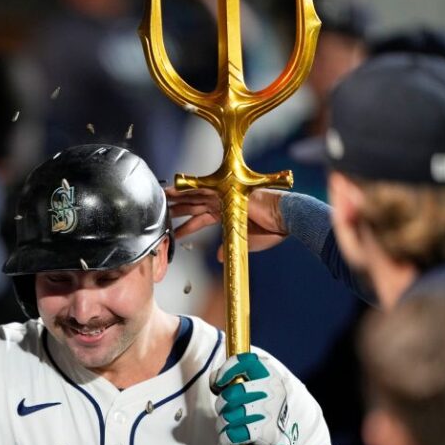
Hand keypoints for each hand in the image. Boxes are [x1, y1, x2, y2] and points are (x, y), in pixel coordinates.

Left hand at [166, 187, 288, 259]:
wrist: (285, 217)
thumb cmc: (273, 229)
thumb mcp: (245, 242)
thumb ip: (228, 246)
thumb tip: (217, 256)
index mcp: (228, 212)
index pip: (200, 219)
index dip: (186, 225)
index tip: (172, 230)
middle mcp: (223, 202)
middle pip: (193, 205)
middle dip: (176, 208)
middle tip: (159, 210)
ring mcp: (223, 195)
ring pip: (194, 195)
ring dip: (177, 198)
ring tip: (160, 199)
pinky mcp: (226, 190)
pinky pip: (202, 188)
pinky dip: (188, 189)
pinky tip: (174, 190)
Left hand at [210, 352, 296, 444]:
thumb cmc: (256, 413)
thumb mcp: (250, 391)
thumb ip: (231, 379)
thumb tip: (216, 381)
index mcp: (271, 376)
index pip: (246, 361)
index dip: (227, 369)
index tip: (219, 384)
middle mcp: (273, 391)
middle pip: (230, 394)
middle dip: (221, 406)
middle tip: (228, 412)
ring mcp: (269, 412)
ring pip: (228, 416)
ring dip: (223, 425)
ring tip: (231, 427)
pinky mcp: (264, 433)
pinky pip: (231, 434)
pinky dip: (225, 439)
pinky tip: (230, 440)